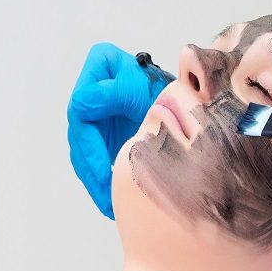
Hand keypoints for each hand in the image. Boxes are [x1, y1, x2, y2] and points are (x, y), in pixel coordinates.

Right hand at [67, 43, 171, 218]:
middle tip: (107, 196)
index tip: (106, 171)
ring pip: (82, 152)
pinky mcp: (101, 133)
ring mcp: (94, 112)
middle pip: (79, 133)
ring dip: (94, 181)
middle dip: (92, 168)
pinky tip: (110, 201)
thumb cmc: (174, 92)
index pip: (82, 108)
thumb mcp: (146, 89)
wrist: (192, 107)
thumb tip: (81, 105)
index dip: (90, 143)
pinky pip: (93, 160)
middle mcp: (91, 87)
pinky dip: (100, 182)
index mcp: (100, 66)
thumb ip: (114, 93)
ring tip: (109, 204)